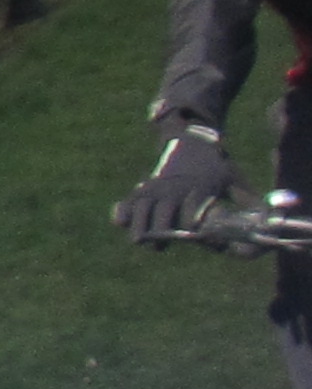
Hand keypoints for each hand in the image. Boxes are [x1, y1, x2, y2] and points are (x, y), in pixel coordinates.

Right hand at [114, 124, 239, 242]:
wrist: (192, 141)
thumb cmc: (217, 166)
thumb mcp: (235, 179)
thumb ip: (249, 201)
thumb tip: (268, 222)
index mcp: (198, 188)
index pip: (193, 214)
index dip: (195, 229)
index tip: (200, 239)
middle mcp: (175, 189)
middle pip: (161, 212)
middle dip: (160, 231)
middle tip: (159, 246)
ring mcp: (157, 187)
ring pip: (142, 207)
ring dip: (139, 224)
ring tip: (139, 240)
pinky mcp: (145, 188)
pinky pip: (130, 200)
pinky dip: (124, 210)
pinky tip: (121, 221)